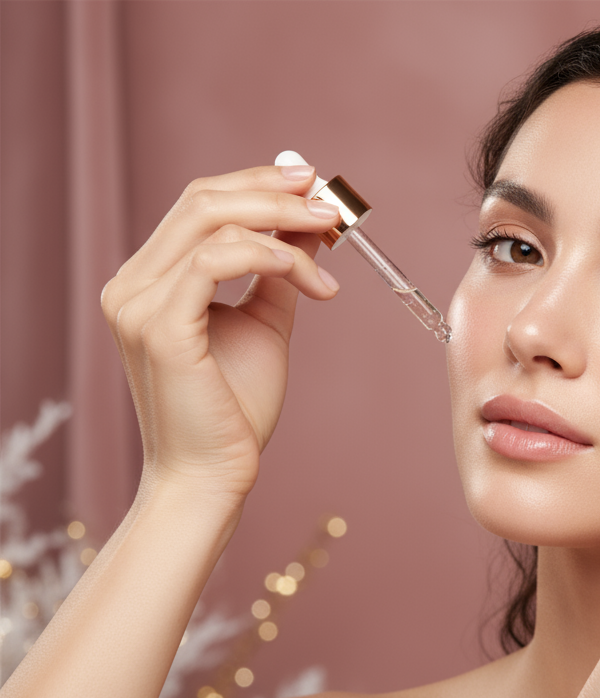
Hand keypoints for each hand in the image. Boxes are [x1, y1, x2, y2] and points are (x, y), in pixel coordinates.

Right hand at [101, 165, 340, 496]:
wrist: (215, 474)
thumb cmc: (235, 408)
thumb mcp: (265, 322)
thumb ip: (280, 270)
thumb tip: (310, 222)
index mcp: (150, 279)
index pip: (199, 204)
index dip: (257, 184)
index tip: (312, 184)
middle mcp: (132, 284)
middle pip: (202, 200)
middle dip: (274, 192)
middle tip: (328, 203)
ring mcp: (138, 304)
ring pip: (211, 221)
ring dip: (282, 221)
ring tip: (330, 238)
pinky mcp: (159, 328)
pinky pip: (215, 261)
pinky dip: (269, 255)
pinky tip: (308, 277)